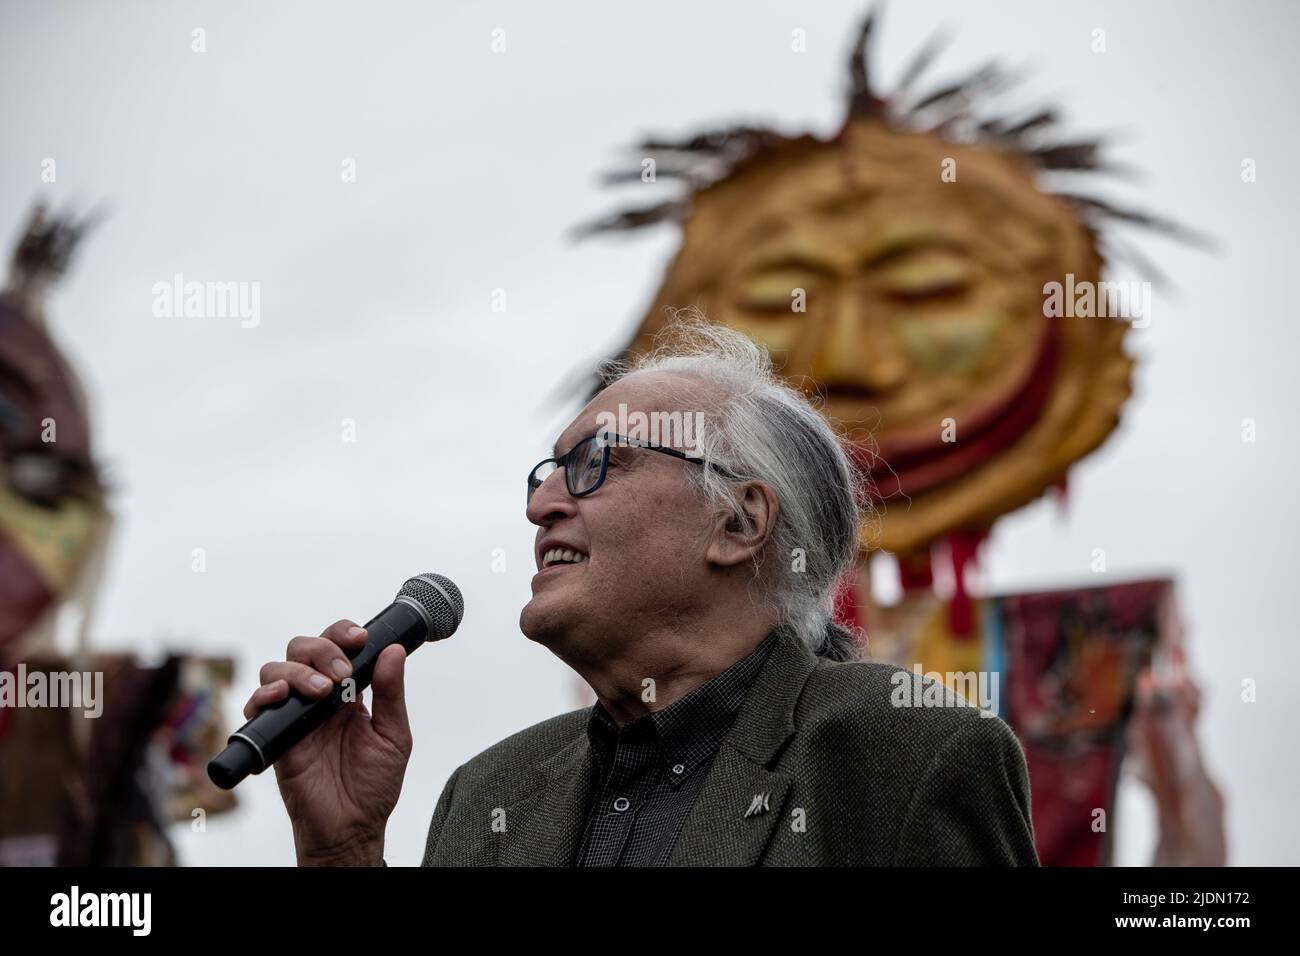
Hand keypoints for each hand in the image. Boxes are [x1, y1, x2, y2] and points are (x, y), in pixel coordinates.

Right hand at [243, 620, 412, 864]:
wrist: (352, 827)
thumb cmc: (374, 785)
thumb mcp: (394, 735)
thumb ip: (392, 693)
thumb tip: (393, 651)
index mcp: (349, 692)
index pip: (337, 646)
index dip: (343, 633)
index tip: (360, 638)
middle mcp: (318, 698)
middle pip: (303, 648)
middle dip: (322, 650)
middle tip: (342, 674)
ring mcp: (294, 716)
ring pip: (276, 669)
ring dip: (298, 671)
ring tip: (322, 692)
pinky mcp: (276, 737)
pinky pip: (257, 706)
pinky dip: (265, 695)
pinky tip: (282, 697)